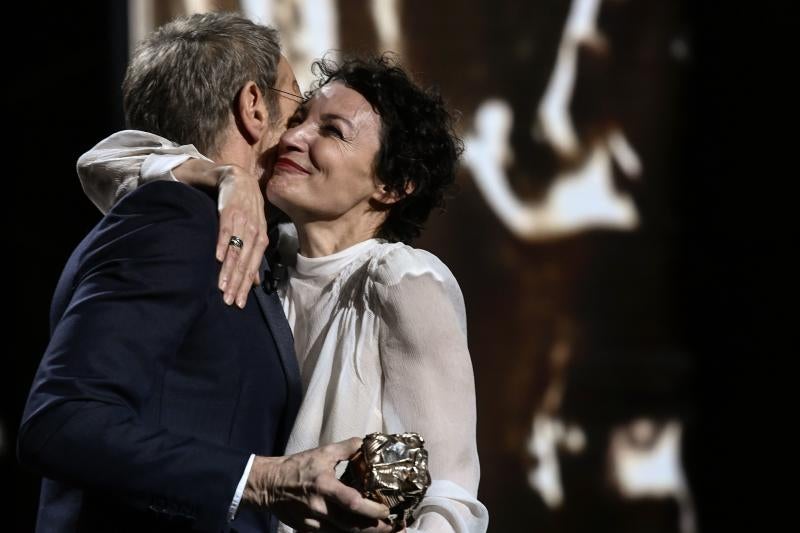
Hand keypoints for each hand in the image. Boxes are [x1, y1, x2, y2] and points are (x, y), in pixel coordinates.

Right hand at [214, 165, 268, 307]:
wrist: (237, 178)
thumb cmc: (245, 208)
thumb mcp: (254, 231)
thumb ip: (253, 256)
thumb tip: (256, 283)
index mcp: (261, 239)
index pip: (253, 267)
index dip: (246, 286)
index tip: (239, 304)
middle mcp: (254, 232)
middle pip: (245, 263)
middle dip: (237, 284)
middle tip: (229, 301)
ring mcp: (243, 222)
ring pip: (236, 251)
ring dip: (229, 270)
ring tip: (221, 287)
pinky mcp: (229, 211)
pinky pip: (226, 230)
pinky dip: (223, 244)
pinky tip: (218, 258)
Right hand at [244, 438, 392, 531]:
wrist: (269, 484)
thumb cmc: (297, 466)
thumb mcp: (323, 452)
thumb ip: (348, 448)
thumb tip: (368, 443)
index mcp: (325, 486)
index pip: (352, 503)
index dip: (372, 510)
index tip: (387, 510)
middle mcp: (320, 508)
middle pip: (352, 526)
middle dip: (375, 529)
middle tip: (393, 526)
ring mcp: (313, 522)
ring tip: (382, 531)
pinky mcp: (308, 530)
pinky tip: (360, 532)